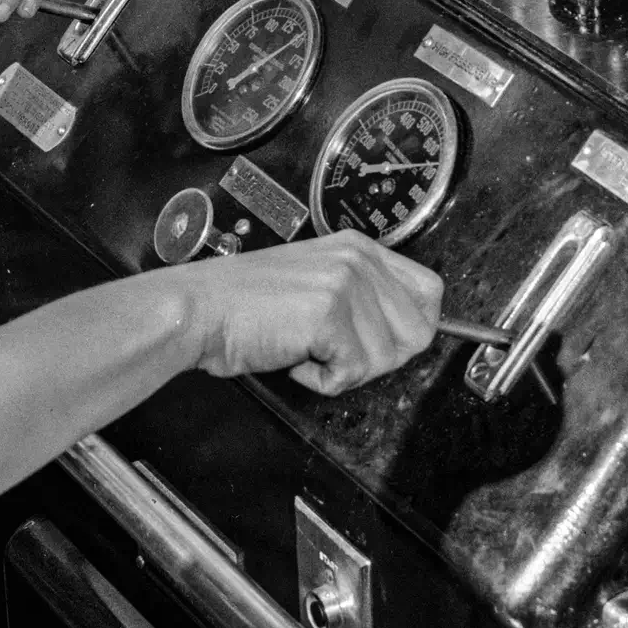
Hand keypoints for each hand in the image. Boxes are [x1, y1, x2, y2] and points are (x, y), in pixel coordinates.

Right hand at [178, 231, 442, 395]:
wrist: (197, 310)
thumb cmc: (245, 306)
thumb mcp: (316, 283)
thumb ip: (362, 298)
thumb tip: (407, 334)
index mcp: (359, 248)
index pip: (430, 293)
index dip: (413, 329)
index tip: (380, 344)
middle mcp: (358, 259)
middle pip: (417, 333)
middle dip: (375, 357)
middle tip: (330, 349)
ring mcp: (345, 283)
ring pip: (386, 360)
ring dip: (342, 369)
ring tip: (303, 346)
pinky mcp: (328, 314)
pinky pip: (352, 374)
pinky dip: (321, 380)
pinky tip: (293, 355)